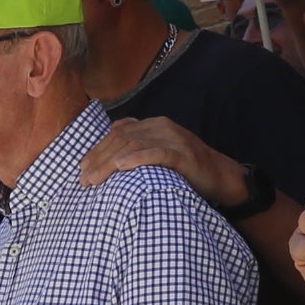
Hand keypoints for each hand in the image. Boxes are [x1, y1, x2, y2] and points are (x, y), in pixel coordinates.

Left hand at [81, 115, 242, 210]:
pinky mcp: (184, 154)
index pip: (118, 133)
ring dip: (110, 162)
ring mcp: (174, 138)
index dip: (98, 150)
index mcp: (154, 125)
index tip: (82, 168)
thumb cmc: (188, 171)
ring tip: (94, 179)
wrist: (223, 177)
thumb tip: (112, 152)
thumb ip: (140, 149)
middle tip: (84, 179)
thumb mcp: (161, 155)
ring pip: (134, 146)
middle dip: (99, 158)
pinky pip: (156, 153)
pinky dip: (137, 159)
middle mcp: (162, 126)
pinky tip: (121, 167)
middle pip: (122, 139)